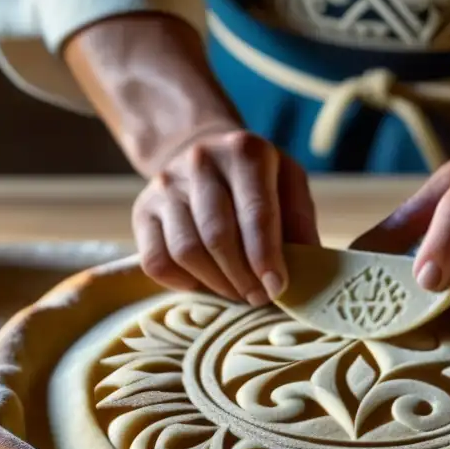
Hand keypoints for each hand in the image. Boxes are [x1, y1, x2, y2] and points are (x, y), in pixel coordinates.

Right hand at [133, 129, 320, 303]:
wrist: (204, 154)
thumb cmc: (257, 180)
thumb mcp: (289, 184)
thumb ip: (300, 222)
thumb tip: (306, 269)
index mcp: (245, 151)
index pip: (256, 212)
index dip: (266, 257)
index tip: (276, 287)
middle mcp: (200, 162)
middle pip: (218, 236)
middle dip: (242, 277)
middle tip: (258, 297)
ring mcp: (165, 185)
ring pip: (186, 252)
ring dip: (216, 284)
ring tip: (237, 292)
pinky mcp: (142, 210)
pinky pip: (156, 261)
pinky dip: (182, 283)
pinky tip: (205, 283)